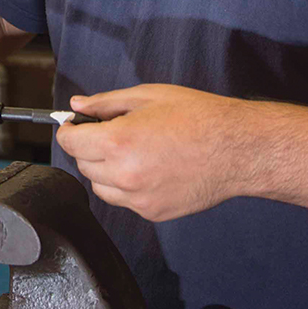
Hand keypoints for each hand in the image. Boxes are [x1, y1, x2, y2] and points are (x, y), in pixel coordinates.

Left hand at [55, 84, 253, 221]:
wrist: (238, 149)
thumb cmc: (200, 118)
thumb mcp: (148, 96)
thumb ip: (105, 103)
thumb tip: (77, 106)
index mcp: (119, 142)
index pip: (70, 142)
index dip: (69, 130)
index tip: (74, 126)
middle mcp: (125, 175)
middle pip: (82, 164)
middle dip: (88, 147)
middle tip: (109, 132)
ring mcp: (138, 198)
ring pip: (100, 186)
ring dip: (104, 169)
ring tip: (132, 150)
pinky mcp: (153, 212)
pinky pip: (123, 200)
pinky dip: (126, 186)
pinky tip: (148, 167)